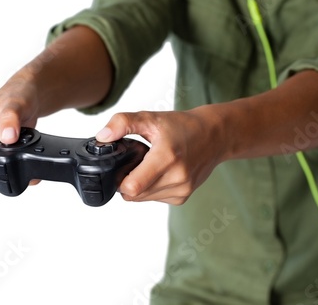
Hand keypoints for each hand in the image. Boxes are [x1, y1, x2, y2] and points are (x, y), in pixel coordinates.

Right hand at [0, 74, 39, 183]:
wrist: (28, 93)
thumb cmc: (18, 94)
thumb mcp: (16, 105)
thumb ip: (10, 120)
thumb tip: (8, 136)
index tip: (15, 160)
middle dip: (7, 168)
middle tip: (22, 149)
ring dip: (12, 164)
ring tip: (22, 144)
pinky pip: (4, 164)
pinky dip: (15, 159)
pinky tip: (22, 146)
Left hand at [96, 106, 223, 204]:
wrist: (215, 136)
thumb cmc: (184, 126)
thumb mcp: (151, 118)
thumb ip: (123, 123)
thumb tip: (102, 137)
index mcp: (167, 157)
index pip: (132, 186)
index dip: (119, 179)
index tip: (122, 166)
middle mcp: (176, 177)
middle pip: (135, 195)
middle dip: (127, 181)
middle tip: (135, 163)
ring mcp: (181, 190)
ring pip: (144, 199)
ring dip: (139, 186)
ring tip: (149, 166)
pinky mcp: (183, 197)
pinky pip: (156, 199)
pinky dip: (151, 189)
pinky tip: (159, 173)